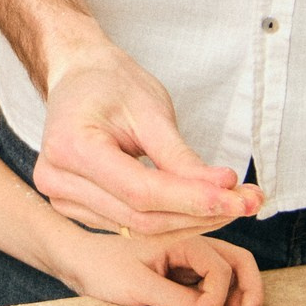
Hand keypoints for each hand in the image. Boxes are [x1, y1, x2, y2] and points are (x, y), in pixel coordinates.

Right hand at [37, 37, 262, 235]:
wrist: (78, 77)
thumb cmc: (110, 84)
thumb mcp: (149, 109)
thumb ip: (180, 155)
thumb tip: (222, 189)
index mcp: (70, 147)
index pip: (140, 191)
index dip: (191, 198)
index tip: (235, 196)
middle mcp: (58, 179)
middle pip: (140, 217)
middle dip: (199, 213)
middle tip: (247, 201)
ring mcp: (63, 198)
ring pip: (138, 228)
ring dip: (190, 221)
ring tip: (233, 204)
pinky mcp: (77, 208)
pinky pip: (129, 226)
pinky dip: (169, 220)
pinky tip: (200, 209)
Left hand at [46, 218, 264, 305]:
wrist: (78, 261)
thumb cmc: (101, 269)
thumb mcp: (137, 287)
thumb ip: (178, 301)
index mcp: (180, 238)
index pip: (219, 267)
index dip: (217, 296)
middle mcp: (189, 241)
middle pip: (238, 260)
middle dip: (250, 289)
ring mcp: (187, 254)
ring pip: (230, 268)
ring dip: (241, 292)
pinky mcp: (181, 268)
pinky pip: (213, 279)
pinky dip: (223, 296)